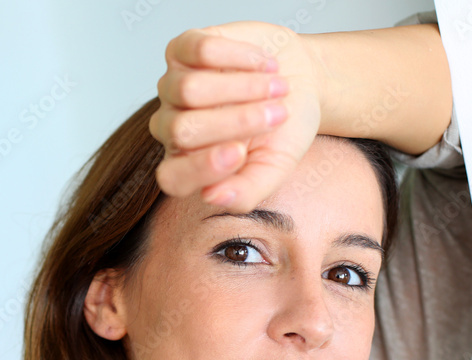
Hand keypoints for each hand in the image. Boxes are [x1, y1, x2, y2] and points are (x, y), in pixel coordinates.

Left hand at [149, 21, 325, 211]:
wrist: (300, 81)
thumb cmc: (283, 129)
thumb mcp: (274, 167)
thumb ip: (247, 191)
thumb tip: (213, 198)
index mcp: (188, 165)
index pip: (172, 178)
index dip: (200, 168)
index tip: (239, 153)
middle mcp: (172, 128)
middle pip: (183, 130)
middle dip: (236, 122)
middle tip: (276, 115)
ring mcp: (172, 87)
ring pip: (188, 90)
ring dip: (243, 87)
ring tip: (277, 86)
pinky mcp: (182, 50)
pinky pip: (198, 51)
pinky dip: (238, 56)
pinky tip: (264, 63)